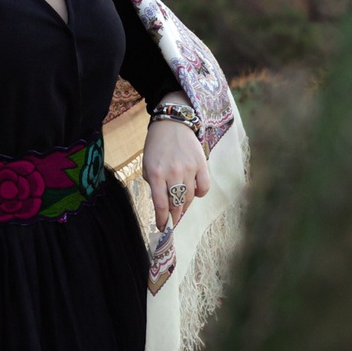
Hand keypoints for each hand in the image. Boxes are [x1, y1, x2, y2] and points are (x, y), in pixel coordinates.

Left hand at [143, 118, 210, 233]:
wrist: (172, 123)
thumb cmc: (156, 145)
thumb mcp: (147, 163)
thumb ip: (152, 183)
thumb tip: (162, 203)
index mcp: (155, 173)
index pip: (160, 204)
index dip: (162, 220)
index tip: (162, 227)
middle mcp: (172, 172)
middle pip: (176, 204)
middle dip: (173, 216)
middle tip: (172, 220)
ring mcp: (189, 168)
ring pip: (190, 197)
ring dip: (185, 205)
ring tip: (180, 205)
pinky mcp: (201, 164)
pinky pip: (204, 187)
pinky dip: (200, 194)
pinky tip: (194, 192)